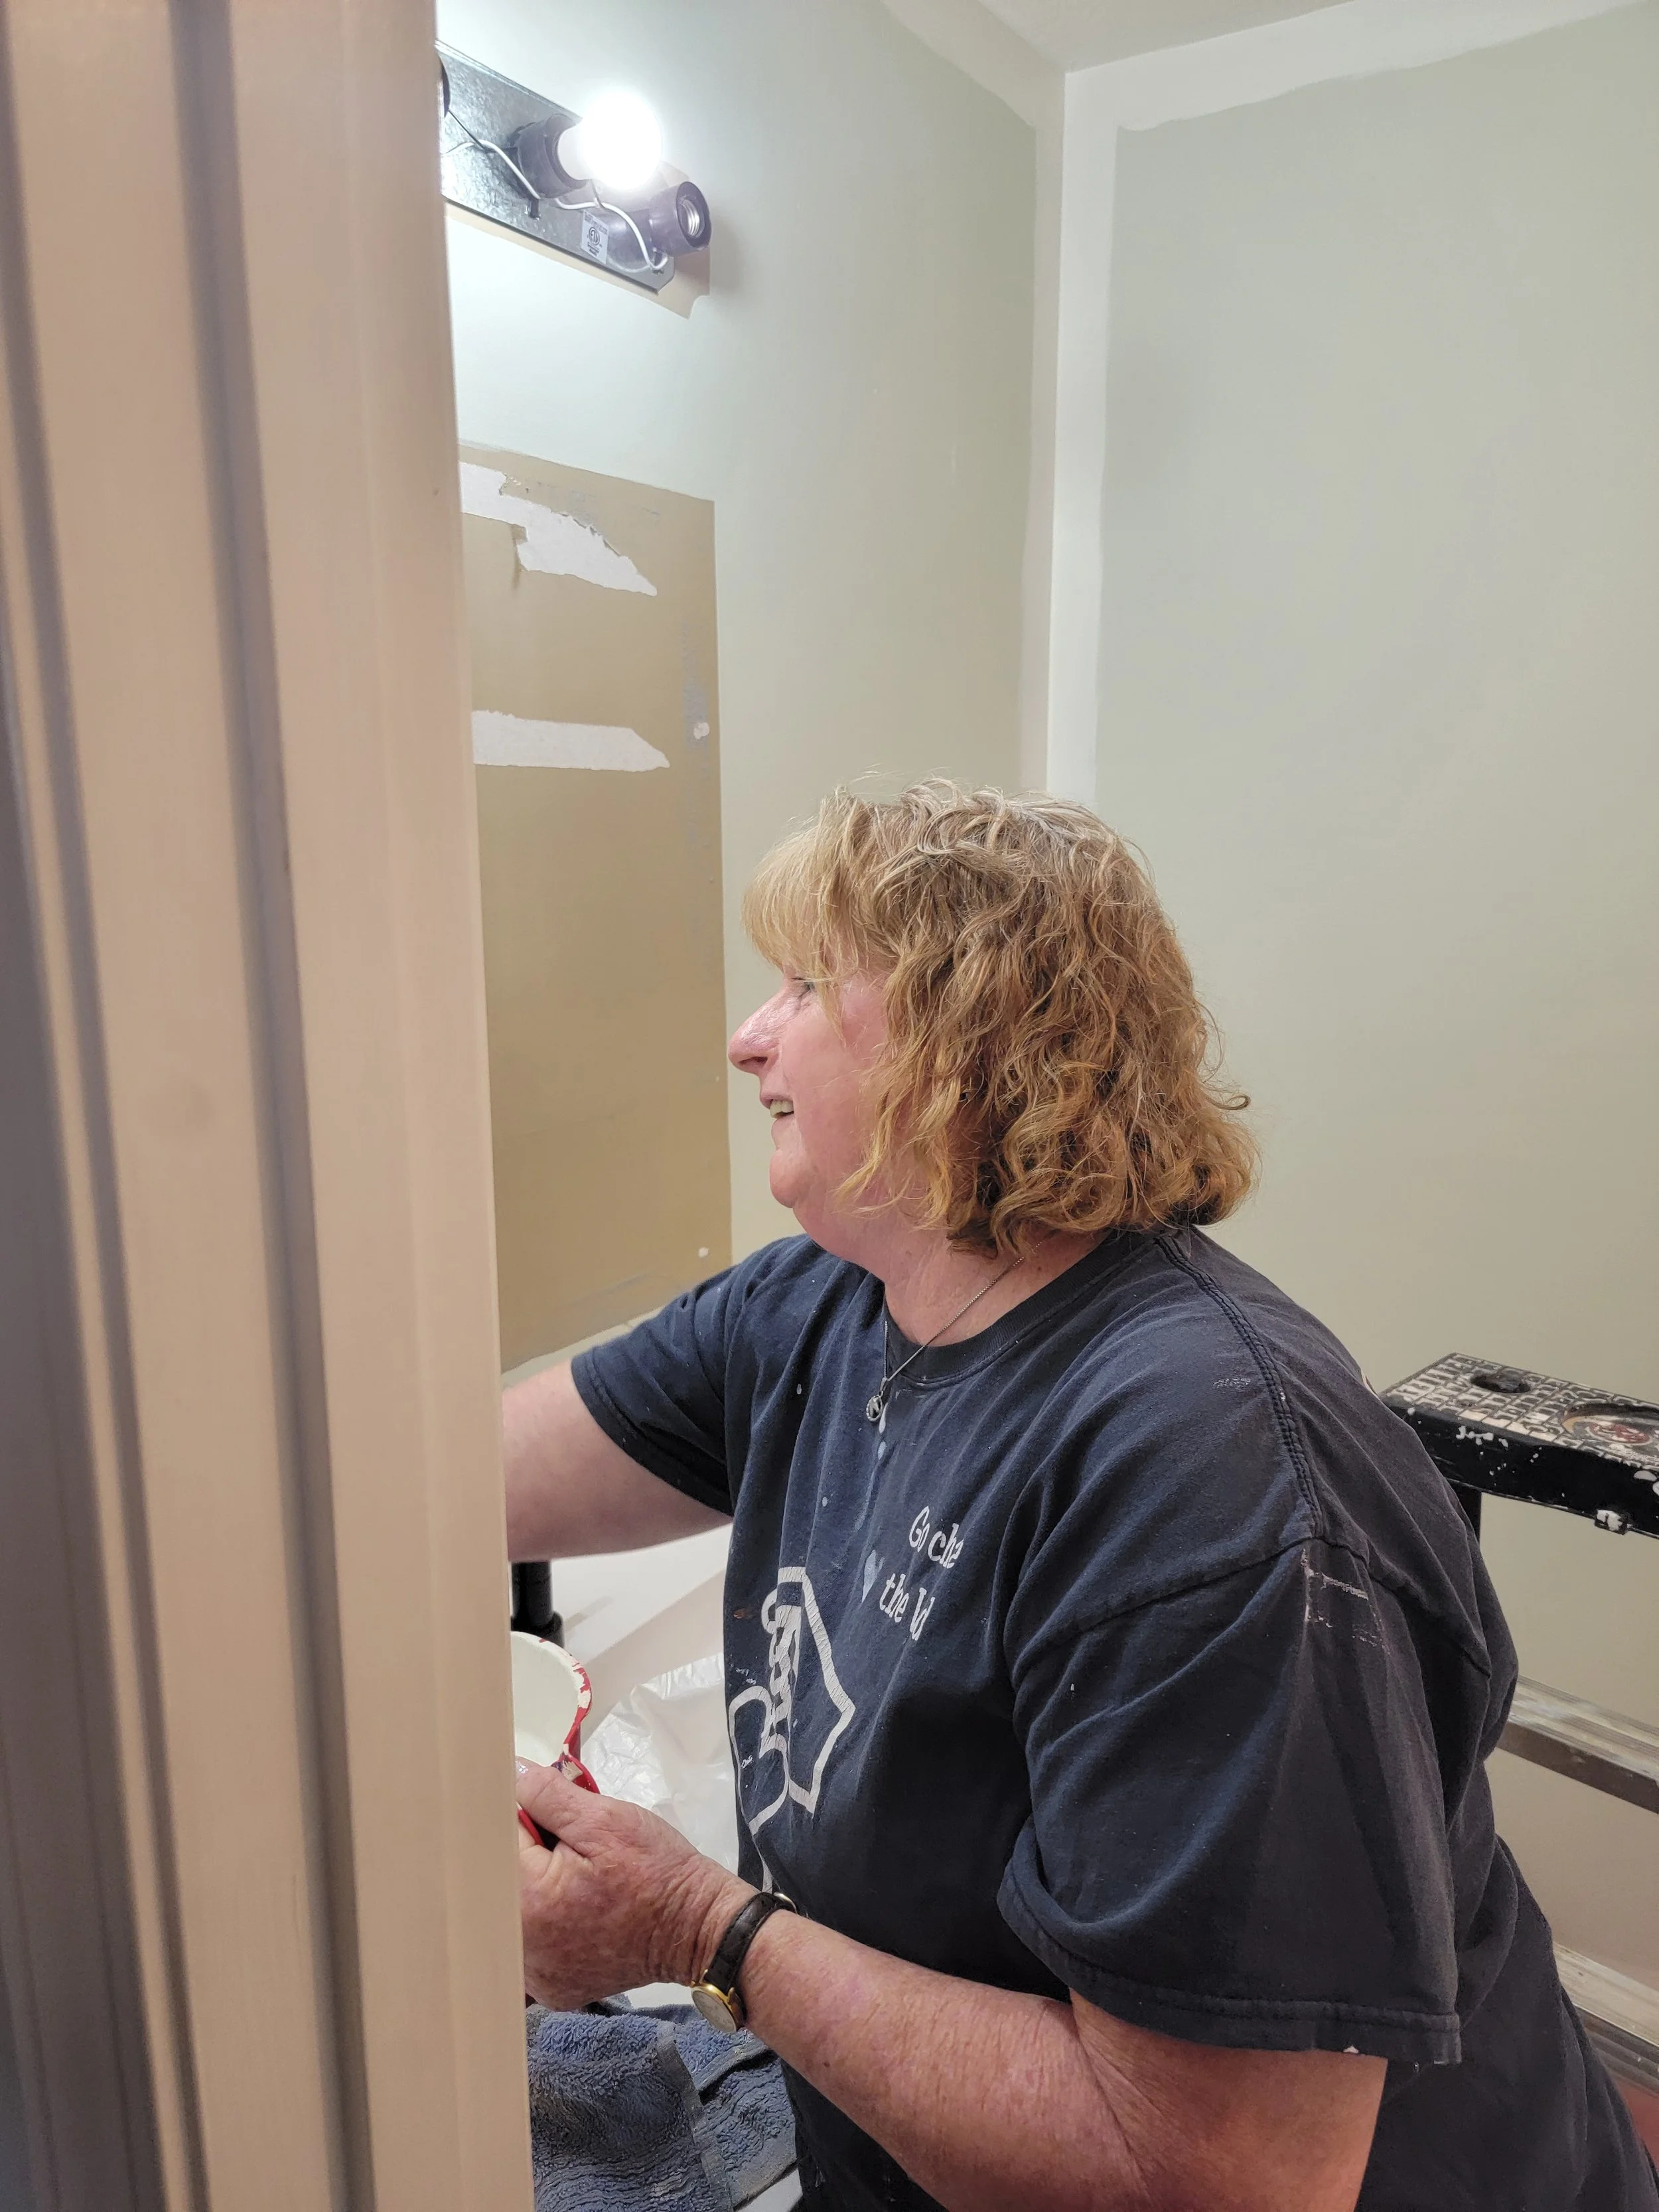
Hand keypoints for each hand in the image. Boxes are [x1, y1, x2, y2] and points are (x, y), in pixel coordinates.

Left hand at [514, 1759, 751, 2009]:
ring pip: (515, 1917)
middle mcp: (523, 1948)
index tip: (556, 1817)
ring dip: (536, 1892)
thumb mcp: (606, 1819)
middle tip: (572, 1849)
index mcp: (529, 1902)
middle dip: (530, 1856)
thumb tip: (510, 1773)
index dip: (526, 1819)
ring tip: (578, 1882)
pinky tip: (576, 1914)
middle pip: (502, 1884)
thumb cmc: (655, 1870)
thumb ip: (549, 1796)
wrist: (697, 1928)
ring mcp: (538, 1976)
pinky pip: (534, 1949)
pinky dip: (547, 1927)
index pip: (499, 1842)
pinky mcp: (555, 1988)